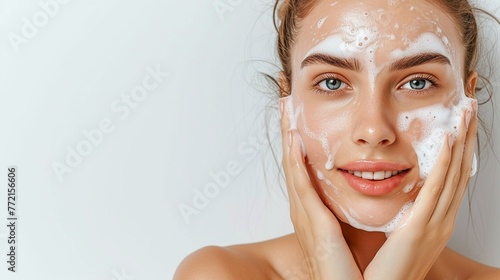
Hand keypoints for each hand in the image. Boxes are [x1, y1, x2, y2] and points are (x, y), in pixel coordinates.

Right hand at [280, 97, 362, 279]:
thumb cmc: (349, 265)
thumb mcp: (346, 228)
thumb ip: (347, 206)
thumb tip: (365, 184)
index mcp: (311, 209)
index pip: (302, 165)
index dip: (297, 139)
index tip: (298, 114)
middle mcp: (302, 208)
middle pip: (291, 160)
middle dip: (287, 129)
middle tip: (284, 100)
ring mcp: (303, 214)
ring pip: (292, 165)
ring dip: (288, 135)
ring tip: (286, 109)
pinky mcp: (312, 221)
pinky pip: (300, 185)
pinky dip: (295, 161)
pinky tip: (294, 141)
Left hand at [363, 103, 477, 279]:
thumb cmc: (389, 267)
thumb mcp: (403, 234)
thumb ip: (407, 213)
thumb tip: (404, 192)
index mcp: (437, 218)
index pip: (453, 175)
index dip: (460, 147)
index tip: (460, 121)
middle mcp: (443, 218)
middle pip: (461, 169)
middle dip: (467, 135)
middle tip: (471, 104)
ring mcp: (436, 222)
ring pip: (454, 173)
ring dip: (461, 140)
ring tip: (465, 111)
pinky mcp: (421, 227)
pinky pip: (436, 190)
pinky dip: (444, 164)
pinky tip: (448, 141)